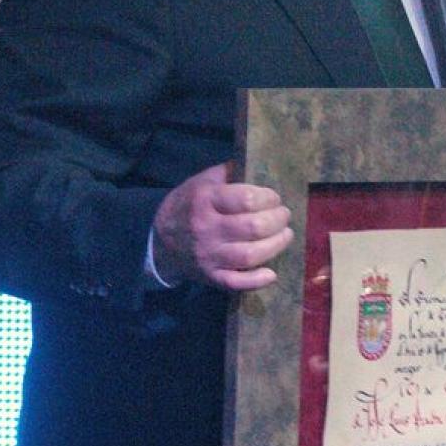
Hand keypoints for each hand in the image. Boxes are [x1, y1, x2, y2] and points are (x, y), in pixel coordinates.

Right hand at [151, 162, 293, 290]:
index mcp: (205, 200)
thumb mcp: (202, 182)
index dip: (268, 198)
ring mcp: (209, 256)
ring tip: (285, 235)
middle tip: (284, 215)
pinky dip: (257, 280)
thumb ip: (228, 173)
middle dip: (278, 220)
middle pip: (253, 227)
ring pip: (250, 255)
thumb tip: (257, 163)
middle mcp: (207, 229)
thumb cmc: (188, 205)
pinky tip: (271, 273)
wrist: (160, 241)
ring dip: (276, 245)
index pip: (246, 199)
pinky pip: (236, 283)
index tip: (274, 199)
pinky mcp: (211, 277)